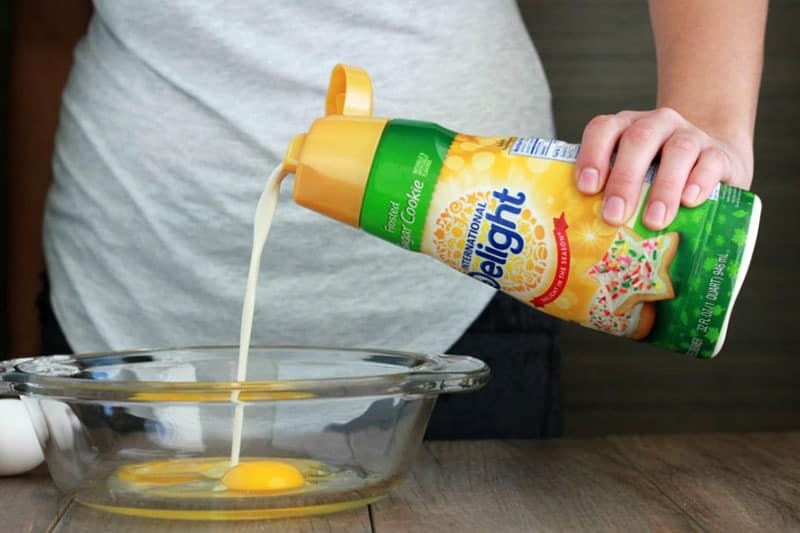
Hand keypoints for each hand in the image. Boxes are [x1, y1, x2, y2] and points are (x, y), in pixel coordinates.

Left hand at [574, 107, 753, 229]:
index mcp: (626, 129)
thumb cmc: (658, 178)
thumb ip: (610, 200)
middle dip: (624, 179)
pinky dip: (700, 181)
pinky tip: (689, 201)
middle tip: (614, 216)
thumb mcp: (632, 182)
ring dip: (663, 187)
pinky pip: (711, 161)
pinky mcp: (719, 154)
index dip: (592, 155)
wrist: (712, 163)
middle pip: (638, 140)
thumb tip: (587, 251)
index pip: (604, 129)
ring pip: (678, 150)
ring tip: (653, 221)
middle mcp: (656, 125)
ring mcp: (690, 136)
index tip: (587, 188)